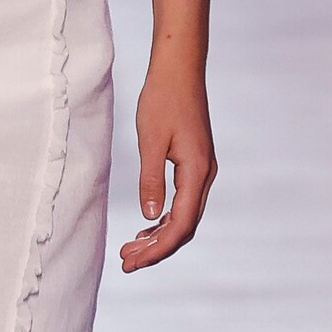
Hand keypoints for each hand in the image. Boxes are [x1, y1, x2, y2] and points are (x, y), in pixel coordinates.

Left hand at [120, 67, 215, 272]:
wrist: (179, 68)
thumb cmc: (162, 98)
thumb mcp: (151, 141)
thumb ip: (151, 180)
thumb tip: (151, 217)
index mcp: (196, 171)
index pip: (180, 224)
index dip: (157, 248)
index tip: (132, 262)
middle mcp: (205, 175)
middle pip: (184, 226)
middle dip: (156, 248)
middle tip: (126, 262)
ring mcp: (202, 170)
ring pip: (184, 215)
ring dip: (159, 235)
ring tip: (131, 249)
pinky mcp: (194, 163)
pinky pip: (183, 201)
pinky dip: (165, 218)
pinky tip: (146, 225)